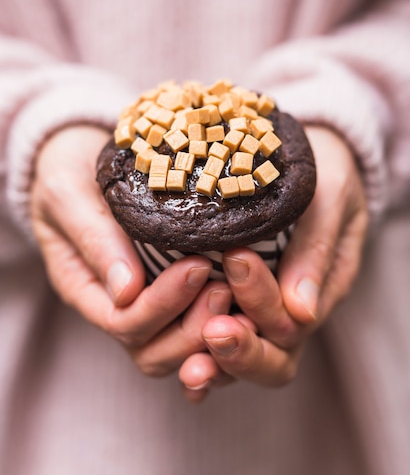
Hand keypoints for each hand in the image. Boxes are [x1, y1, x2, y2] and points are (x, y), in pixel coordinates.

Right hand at [30, 125, 231, 375]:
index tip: (198, 265)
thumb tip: (126, 291)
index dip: (163, 305)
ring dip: (209, 330)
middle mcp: (114, 303)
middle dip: (191, 328)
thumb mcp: (69, 194)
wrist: (79, 154)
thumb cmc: (68, 169)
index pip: (123, 321)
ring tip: (238, 294)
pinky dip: (221, 321)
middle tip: (225, 287)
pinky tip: (247, 302)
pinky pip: (195, 324)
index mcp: (85, 286)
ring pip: (176, 348)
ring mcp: (143, 300)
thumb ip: (94, 238)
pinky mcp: (171, 289)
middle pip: (152, 350)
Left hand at [179, 126, 368, 400]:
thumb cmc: (324, 174)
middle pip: (273, 360)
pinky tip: (179, 365)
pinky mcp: (232, 304)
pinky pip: (216, 346)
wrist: (310, 161)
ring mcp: (262, 312)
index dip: (263, 303)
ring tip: (188, 365)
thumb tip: (302, 312)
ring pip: (243, 362)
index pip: (294, 321)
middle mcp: (292, 311)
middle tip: (214, 330)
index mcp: (322, 288)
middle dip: (243, 351)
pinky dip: (199, 358)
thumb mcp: (330, 198)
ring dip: (216, 365)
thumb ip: (316, 247)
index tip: (234, 259)